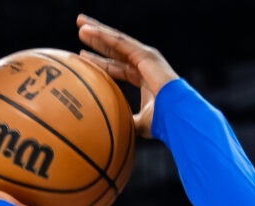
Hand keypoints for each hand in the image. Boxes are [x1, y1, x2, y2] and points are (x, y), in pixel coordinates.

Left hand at [77, 14, 179, 137]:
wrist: (175, 115)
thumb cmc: (161, 121)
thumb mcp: (139, 123)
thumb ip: (128, 123)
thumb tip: (115, 134)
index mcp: (143, 77)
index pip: (117, 66)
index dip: (100, 62)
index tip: (82, 56)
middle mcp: (144, 63)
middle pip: (115, 49)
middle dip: (97, 40)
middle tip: (80, 31)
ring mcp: (146, 57)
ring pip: (116, 41)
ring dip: (97, 31)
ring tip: (80, 23)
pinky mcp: (145, 54)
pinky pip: (119, 42)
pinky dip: (103, 35)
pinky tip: (88, 30)